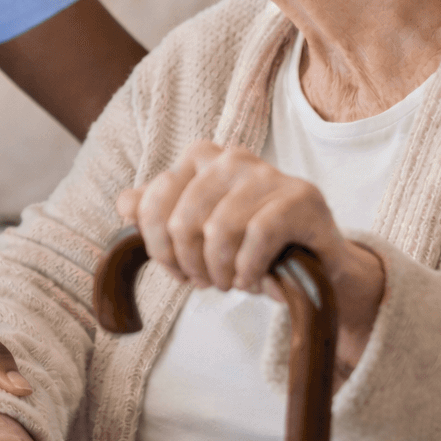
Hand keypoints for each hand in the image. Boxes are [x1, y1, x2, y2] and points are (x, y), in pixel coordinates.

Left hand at [117, 139, 385, 370]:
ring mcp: (268, 174)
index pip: (153, 202)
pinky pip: (257, 238)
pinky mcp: (301, 198)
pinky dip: (249, 270)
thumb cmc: (247, 246)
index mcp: (200, 158)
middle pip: (182, 223)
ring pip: (219, 231)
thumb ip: (158, 215)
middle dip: (191, 265)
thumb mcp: (196, 232)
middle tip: (208, 282)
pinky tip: (254, 280)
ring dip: (222, 272)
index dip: (158, 248)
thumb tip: (125, 204)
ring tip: (233, 282)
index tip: (177, 269)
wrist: (314, 264)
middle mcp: (232, 158)